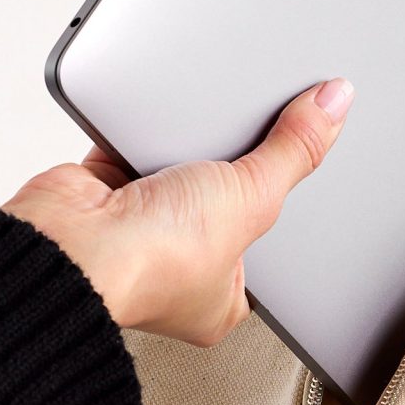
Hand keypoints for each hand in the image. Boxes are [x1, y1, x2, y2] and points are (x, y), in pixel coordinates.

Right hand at [4, 77, 353, 347]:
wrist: (70, 245)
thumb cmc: (149, 262)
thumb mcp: (251, 198)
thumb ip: (293, 150)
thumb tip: (334, 106)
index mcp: (221, 298)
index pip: (268, 243)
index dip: (282, 201)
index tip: (295, 159)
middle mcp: (179, 269)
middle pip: (223, 197)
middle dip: (230, 165)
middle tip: (245, 138)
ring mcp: (140, 229)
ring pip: (180, 168)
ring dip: (188, 143)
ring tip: (198, 133)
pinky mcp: (106, 191)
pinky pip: (135, 145)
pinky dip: (143, 128)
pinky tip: (154, 124)